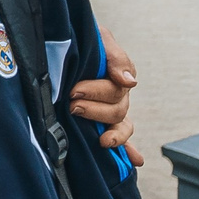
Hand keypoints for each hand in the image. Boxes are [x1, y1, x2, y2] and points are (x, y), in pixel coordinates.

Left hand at [71, 23, 143, 166]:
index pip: (115, 90)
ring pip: (121, 127)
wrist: (63, 44)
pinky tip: (135, 160)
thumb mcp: (99, 38)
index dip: (96, 92)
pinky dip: (129, 150)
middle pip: (117, 111)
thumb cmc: (82, 39)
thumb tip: (129, 82)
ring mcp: (111, 109)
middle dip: (95, 110)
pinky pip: (120, 137)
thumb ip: (115, 57)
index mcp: (117, 74)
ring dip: (114, 135)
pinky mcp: (101, 121)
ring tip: (101, 140)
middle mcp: (117, 94)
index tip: (75, 91)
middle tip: (73, 106)